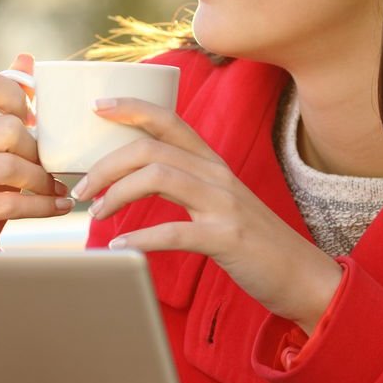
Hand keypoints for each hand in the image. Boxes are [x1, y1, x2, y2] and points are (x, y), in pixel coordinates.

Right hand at [0, 52, 74, 248]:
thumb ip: (11, 99)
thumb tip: (26, 58)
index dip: (15, 95)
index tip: (32, 118)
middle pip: (8, 129)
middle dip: (39, 151)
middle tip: (52, 166)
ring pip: (9, 168)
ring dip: (43, 182)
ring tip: (56, 188)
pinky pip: (7, 204)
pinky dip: (41, 207)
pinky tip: (57, 206)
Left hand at [75, 96, 342, 331]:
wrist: (303, 276)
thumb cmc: (253, 241)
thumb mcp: (219, 201)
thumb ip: (185, 183)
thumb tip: (133, 179)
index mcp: (212, 163)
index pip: (169, 120)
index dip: (132, 108)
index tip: (97, 106)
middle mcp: (217, 175)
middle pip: (151, 149)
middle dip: (105, 165)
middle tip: (79, 191)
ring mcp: (224, 204)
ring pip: (158, 178)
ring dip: (116, 194)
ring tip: (94, 216)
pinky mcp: (227, 237)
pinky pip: (174, 231)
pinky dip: (140, 238)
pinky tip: (119, 247)